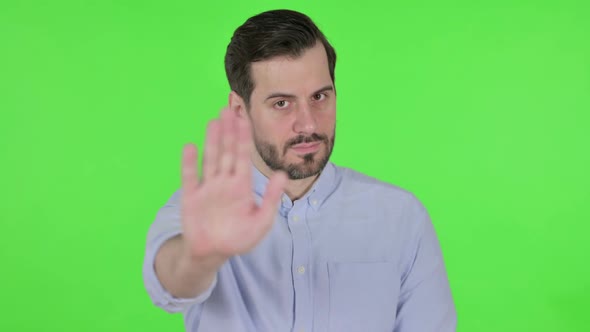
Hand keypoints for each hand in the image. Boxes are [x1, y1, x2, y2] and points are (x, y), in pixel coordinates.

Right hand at [180, 107, 287, 261]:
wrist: (212, 253)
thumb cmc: (239, 238)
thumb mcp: (261, 221)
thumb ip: (271, 198)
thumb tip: (283, 175)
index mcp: (241, 186)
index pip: (244, 156)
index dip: (244, 138)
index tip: (245, 119)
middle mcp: (224, 182)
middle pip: (227, 152)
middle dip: (228, 132)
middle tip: (228, 109)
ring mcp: (207, 188)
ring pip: (210, 159)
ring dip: (211, 141)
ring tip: (213, 122)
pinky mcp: (191, 197)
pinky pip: (190, 177)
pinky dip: (189, 163)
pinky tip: (190, 147)